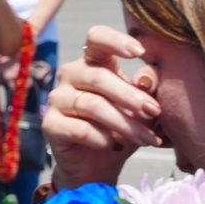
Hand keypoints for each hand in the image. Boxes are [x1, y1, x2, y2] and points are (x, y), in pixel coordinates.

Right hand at [45, 25, 162, 189]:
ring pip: (92, 105)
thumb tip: (146, 79)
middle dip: (131, 96)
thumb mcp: (142, 107)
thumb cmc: (122, 127)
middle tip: (154, 112)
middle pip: (99, 77)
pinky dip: (103, 139)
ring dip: (124, 123)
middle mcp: (70, 74)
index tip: (140, 52)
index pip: (97, 38)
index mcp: (93, 61)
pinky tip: (115, 147)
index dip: (116, 40)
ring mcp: (57, 98)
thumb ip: (149, 88)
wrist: (99, 165)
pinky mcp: (50, 124)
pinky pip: (80, 129)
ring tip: (146, 138)